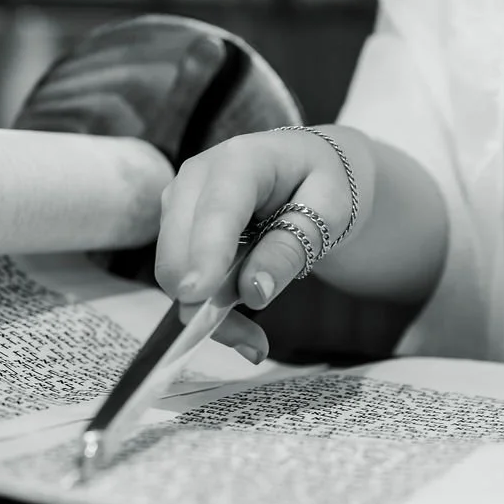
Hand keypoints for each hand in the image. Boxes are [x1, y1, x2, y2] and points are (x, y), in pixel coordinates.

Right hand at [154, 125, 373, 363]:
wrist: (310, 167)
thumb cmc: (323, 184)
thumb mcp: (329, 213)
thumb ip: (291, 248)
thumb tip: (253, 290)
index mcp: (241, 160)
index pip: (217, 211)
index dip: (205, 254)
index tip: (198, 295)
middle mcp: (197, 176)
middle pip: (178, 249)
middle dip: (206, 301)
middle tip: (256, 343)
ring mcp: (180, 201)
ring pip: (173, 273)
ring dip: (208, 313)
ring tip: (255, 338)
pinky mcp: (175, 227)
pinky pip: (181, 278)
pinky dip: (206, 308)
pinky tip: (241, 326)